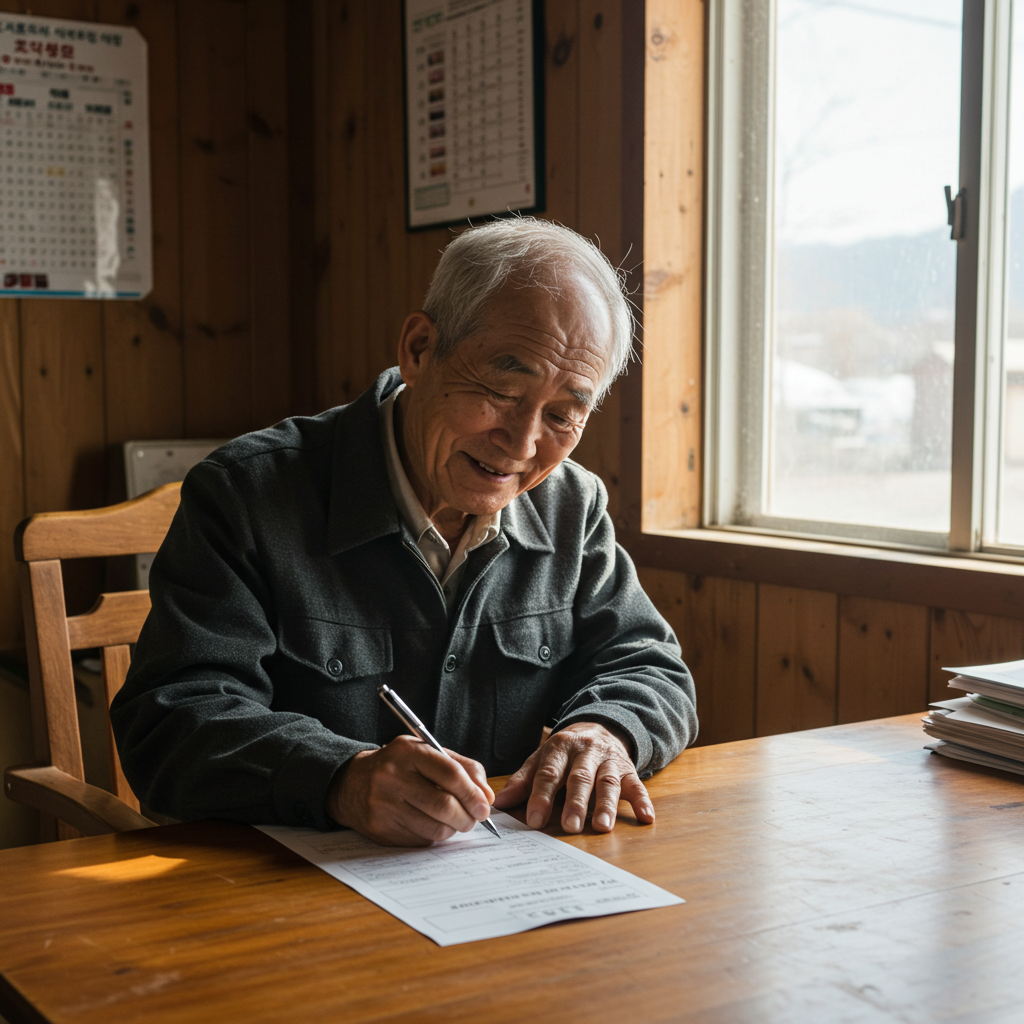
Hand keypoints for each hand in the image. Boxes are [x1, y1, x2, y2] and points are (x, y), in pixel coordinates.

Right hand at [326, 735, 494, 845]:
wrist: (352, 784)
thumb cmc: (399, 766)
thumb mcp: (427, 753)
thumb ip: (462, 768)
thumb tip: (487, 796)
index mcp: (408, 752)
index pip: (450, 774)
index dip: (472, 792)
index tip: (485, 805)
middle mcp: (393, 777)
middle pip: (444, 805)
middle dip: (467, 817)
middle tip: (474, 818)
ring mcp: (384, 805)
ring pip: (435, 827)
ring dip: (453, 828)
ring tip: (454, 821)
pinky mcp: (381, 830)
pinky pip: (421, 840)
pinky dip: (434, 836)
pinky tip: (430, 824)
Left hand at [492, 721, 653, 833]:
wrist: (600, 726)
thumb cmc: (565, 752)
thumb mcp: (542, 758)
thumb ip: (523, 781)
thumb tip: (499, 803)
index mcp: (559, 748)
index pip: (549, 773)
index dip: (541, 796)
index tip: (534, 820)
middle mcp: (585, 751)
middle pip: (579, 777)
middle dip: (575, 802)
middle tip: (570, 826)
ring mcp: (608, 759)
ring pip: (607, 781)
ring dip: (606, 804)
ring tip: (602, 826)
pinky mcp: (628, 769)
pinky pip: (636, 784)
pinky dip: (642, 800)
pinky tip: (646, 817)